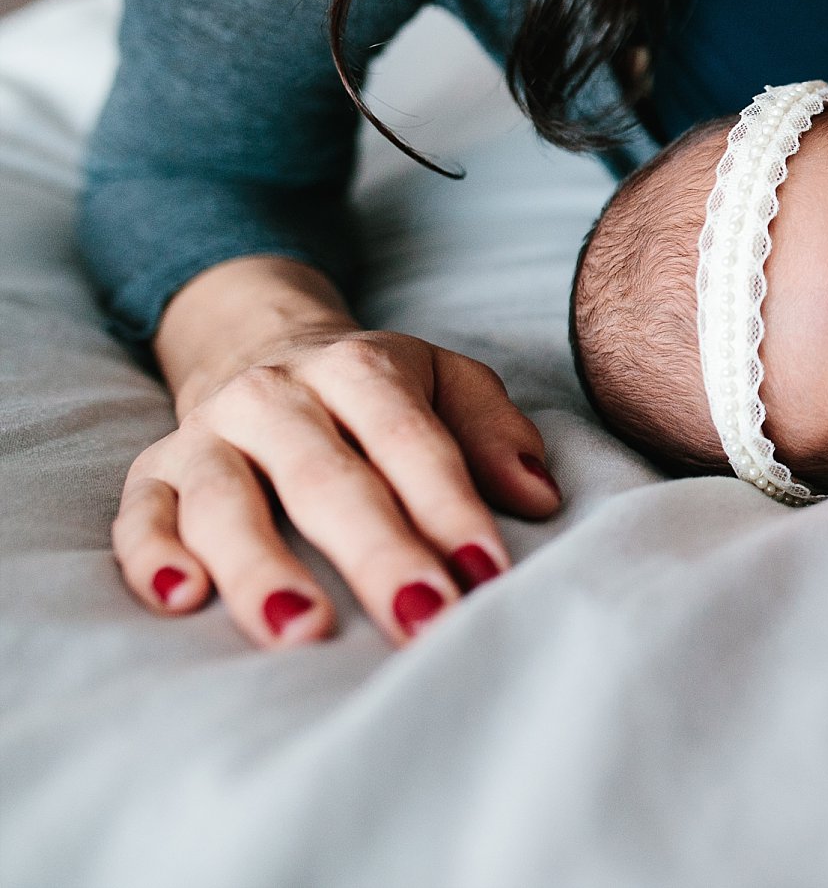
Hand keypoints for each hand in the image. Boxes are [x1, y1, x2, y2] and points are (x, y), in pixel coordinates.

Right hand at [115, 328, 561, 648]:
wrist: (263, 348)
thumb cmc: (379, 393)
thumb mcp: (448, 383)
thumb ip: (496, 432)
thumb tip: (537, 498)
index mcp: (358, 367)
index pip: (411, 439)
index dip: (450, 506)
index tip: (488, 573)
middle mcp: (275, 394)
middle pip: (327, 479)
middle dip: (378, 553)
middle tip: (422, 619)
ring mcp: (207, 433)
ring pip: (227, 503)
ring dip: (264, 568)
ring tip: (305, 630)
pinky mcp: (154, 473)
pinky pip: (139, 515)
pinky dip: (153, 557)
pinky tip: (182, 600)